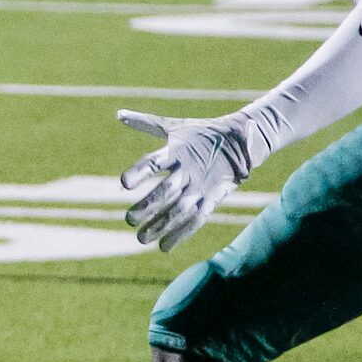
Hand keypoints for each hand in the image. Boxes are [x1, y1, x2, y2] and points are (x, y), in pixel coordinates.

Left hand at [118, 109, 256, 252]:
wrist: (242, 141)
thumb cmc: (201, 133)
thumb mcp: (175, 126)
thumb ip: (146, 123)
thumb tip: (119, 115)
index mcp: (177, 151)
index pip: (154, 162)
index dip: (140, 173)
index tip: (123, 184)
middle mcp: (188, 170)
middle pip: (166, 191)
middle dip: (148, 206)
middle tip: (129, 219)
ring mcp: (201, 187)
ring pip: (180, 210)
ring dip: (161, 225)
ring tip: (141, 238)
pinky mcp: (212, 199)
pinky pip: (196, 220)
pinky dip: (181, 234)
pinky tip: (164, 246)